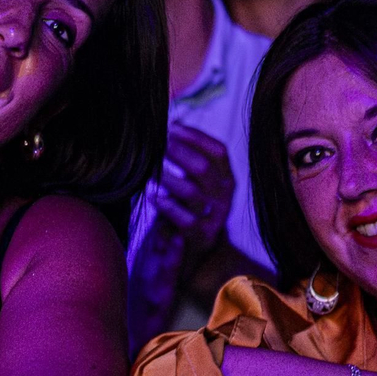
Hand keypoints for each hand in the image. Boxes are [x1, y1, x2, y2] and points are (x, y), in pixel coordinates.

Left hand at [154, 123, 234, 253]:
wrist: (196, 253)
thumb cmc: (188, 210)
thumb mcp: (192, 184)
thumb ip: (187, 159)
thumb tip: (170, 122)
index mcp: (227, 180)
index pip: (218, 151)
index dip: (195, 136)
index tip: (172, 126)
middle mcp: (225, 198)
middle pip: (203, 167)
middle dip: (178, 152)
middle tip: (157, 145)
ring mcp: (215, 219)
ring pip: (191, 192)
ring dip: (167, 178)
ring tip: (150, 170)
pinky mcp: (201, 238)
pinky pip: (185, 220)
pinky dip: (166, 206)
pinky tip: (152, 195)